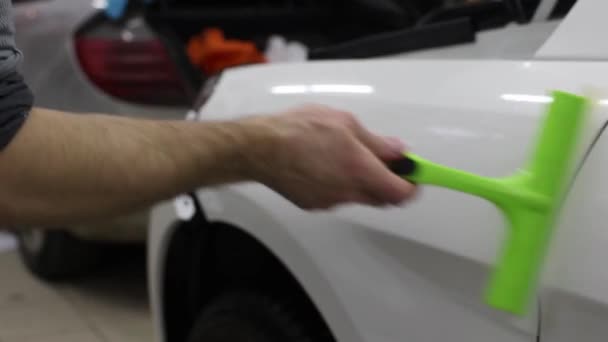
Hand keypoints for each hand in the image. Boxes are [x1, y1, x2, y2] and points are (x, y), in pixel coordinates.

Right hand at [248, 104, 416, 209]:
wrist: (259, 149)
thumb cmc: (298, 130)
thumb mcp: (344, 123)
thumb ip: (376, 142)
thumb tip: (399, 151)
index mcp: (361, 171)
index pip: (402, 193)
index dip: (414, 184)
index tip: (415, 173)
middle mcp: (348, 192)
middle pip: (383, 198)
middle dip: (389, 181)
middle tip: (382, 159)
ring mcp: (330, 202)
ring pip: (359, 196)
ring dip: (362, 180)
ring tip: (343, 154)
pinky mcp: (314, 205)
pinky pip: (337, 196)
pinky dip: (340, 184)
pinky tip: (323, 164)